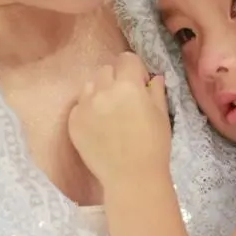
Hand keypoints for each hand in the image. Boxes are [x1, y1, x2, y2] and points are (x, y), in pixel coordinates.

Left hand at [69, 52, 170, 186]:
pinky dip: (88, 111)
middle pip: (106, 70)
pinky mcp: (73, 122)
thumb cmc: (154, 146)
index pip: (126, 59)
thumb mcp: (161, 115)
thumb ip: (155, 91)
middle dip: (116, 79)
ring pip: (90, 86)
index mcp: (128, 85)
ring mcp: (85, 106)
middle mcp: (103, 90)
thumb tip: (153, 78)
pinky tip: (99, 127)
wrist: (132, 177)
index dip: (134, 69)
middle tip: (124, 99)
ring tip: (109, 112)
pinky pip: (79, 106)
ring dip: (99, 92)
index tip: (139, 84)